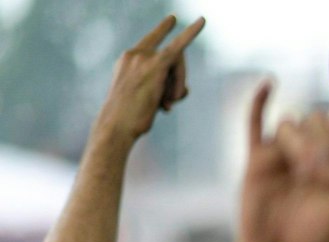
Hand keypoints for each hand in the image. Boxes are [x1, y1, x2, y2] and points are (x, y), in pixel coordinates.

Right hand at [92, 16, 204, 145]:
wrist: (117, 125)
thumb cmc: (129, 118)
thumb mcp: (145, 99)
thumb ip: (164, 89)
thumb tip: (186, 90)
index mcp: (127, 60)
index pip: (151, 41)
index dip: (163, 29)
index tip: (173, 19)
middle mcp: (134, 54)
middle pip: (173, 56)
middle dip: (179, 80)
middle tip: (171, 102)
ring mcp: (144, 58)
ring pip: (178, 64)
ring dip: (177, 88)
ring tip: (166, 105)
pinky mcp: (156, 66)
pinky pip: (179, 46)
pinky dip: (192, 31)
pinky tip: (202, 21)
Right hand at [236, 48, 328, 241]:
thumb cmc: (314, 239)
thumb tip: (314, 150)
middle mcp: (312, 151)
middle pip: (319, 120)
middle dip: (323, 140)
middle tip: (320, 173)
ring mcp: (284, 153)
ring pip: (293, 123)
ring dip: (300, 143)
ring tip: (303, 173)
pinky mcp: (258, 160)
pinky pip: (256, 123)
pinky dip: (259, 102)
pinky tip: (269, 85)